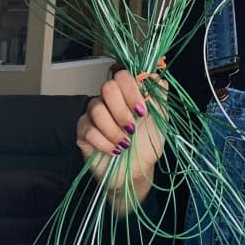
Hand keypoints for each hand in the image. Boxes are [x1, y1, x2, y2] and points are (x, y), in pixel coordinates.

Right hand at [76, 69, 166, 202]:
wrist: (137, 169)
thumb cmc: (149, 142)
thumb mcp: (161, 117)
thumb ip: (159, 95)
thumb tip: (153, 75)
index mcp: (128, 92)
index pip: (123, 75)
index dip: (131, 90)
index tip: (142, 110)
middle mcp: (109, 99)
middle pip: (107, 87)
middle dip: (122, 110)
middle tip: (132, 128)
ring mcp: (94, 114)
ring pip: (96, 108)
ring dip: (114, 129)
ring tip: (126, 143)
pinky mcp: (83, 132)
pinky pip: (88, 129)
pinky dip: (104, 142)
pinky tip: (115, 150)